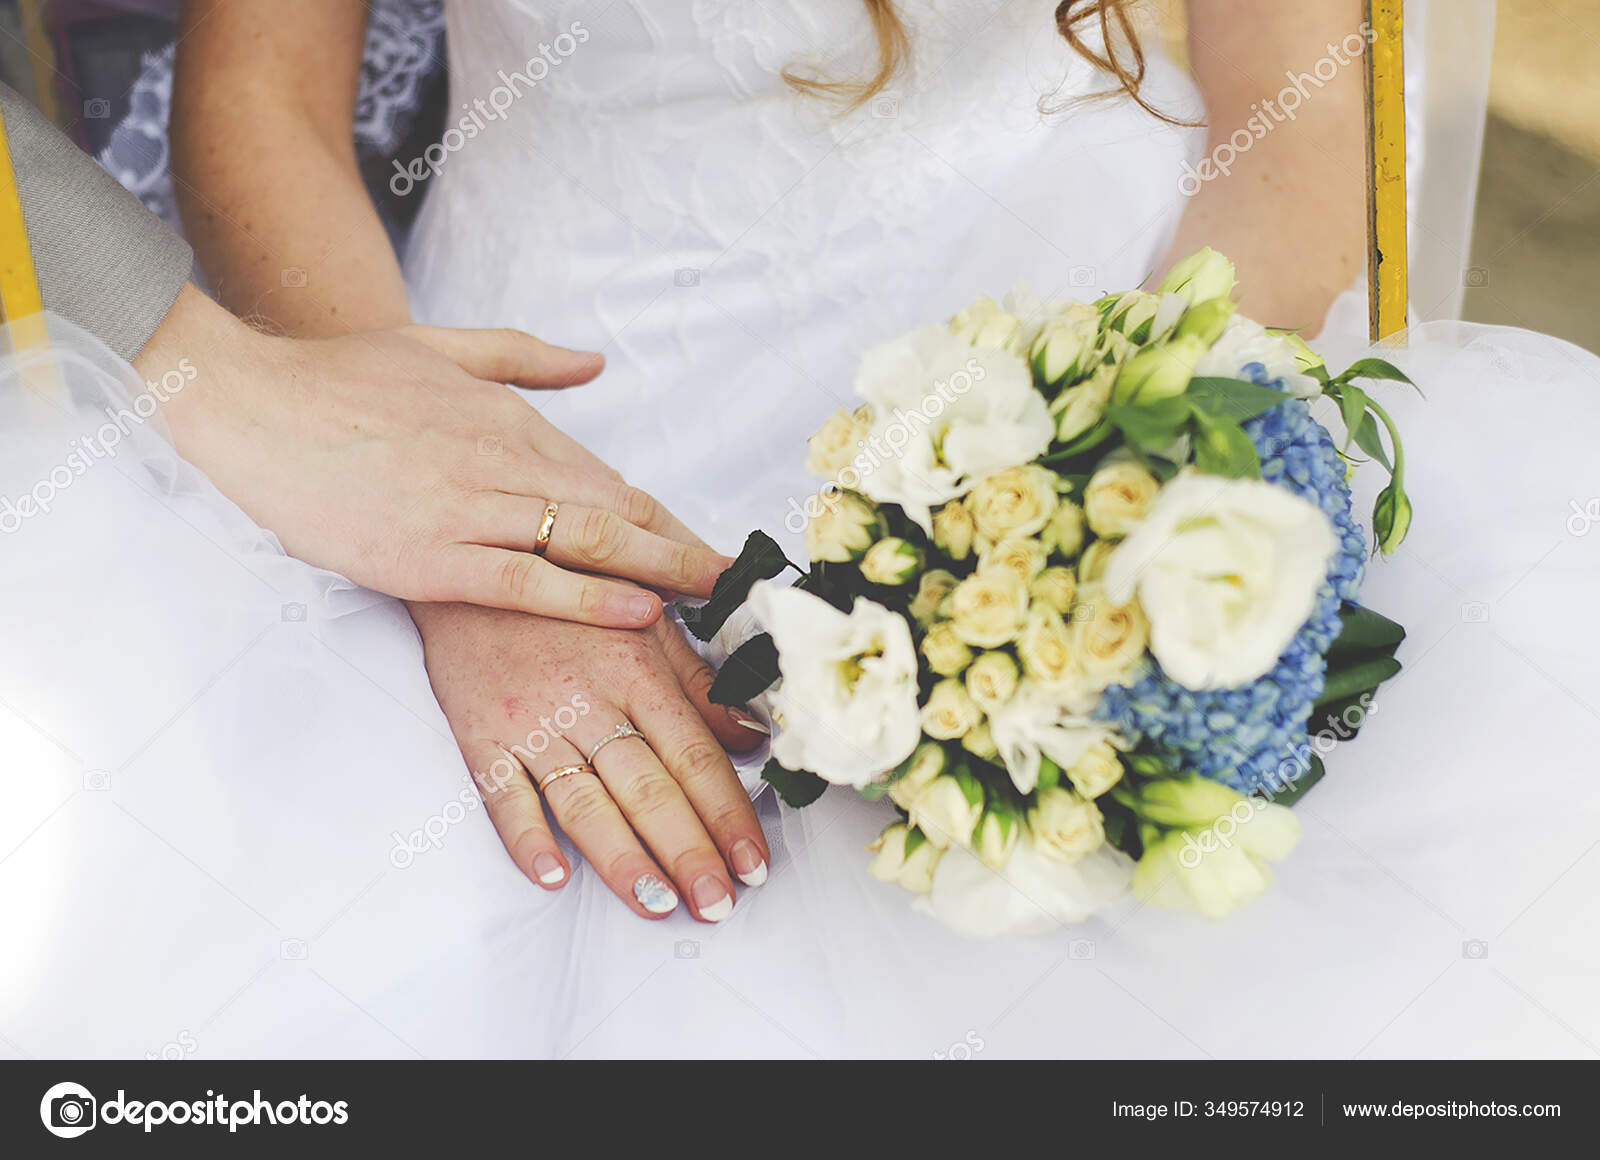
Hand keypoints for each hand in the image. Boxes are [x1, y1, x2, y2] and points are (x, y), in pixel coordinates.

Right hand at [137, 286, 730, 625]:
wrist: (252, 402)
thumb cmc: (342, 377)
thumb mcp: (444, 347)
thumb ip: (527, 357)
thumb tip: (597, 361)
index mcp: (510, 420)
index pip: (609, 476)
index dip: (666, 518)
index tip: (710, 548)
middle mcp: (505, 463)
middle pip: (617, 511)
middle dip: (686, 549)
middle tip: (743, 584)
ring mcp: (471, 511)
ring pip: (588, 543)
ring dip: (661, 574)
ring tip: (718, 602)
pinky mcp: (432, 557)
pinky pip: (526, 582)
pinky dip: (588, 599)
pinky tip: (639, 613)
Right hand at [410, 602, 772, 919]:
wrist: (476, 564)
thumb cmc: (572, 597)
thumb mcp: (647, 623)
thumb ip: (699, 684)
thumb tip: (754, 735)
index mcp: (637, 673)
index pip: (694, 755)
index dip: (728, 813)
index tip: (754, 862)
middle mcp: (589, 702)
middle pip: (648, 789)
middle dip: (688, 852)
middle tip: (719, 904)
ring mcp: (533, 723)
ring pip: (584, 803)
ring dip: (622, 860)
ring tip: (658, 905)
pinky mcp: (481, 737)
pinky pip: (502, 795)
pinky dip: (526, 837)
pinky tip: (553, 876)